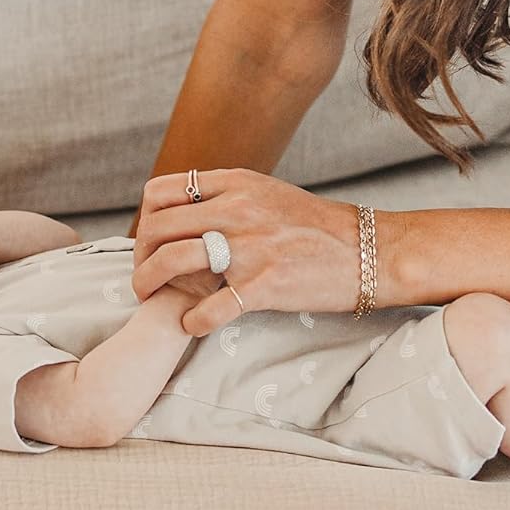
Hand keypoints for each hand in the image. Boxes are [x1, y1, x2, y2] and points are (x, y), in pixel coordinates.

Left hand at [131, 168, 368, 335]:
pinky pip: (210, 308)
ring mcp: (250, 247)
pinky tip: (193, 325)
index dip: (144, 218)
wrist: (369, 251)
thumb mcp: (268, 194)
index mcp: (236, 184)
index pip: (162, 191)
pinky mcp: (264, 285)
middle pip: (158, 226)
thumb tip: (185, 208)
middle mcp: (238, 209)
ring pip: (173, 260)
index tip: (147, 241)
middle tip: (141, 276)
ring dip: (149, 282)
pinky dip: (193, 321)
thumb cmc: (317, 227)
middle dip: (139, 254)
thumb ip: (227, 196)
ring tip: (147, 298)